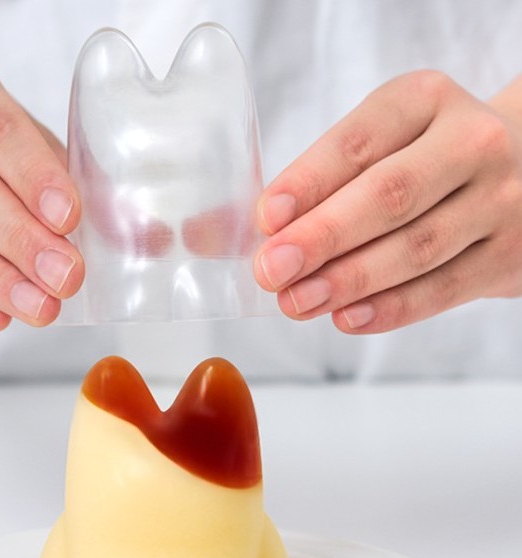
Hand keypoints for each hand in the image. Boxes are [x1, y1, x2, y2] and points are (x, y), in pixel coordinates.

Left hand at [253, 70, 521, 333]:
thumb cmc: (420, 161)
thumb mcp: (371, 149)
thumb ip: (295, 190)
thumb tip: (202, 236)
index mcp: (423, 101)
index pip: (359, 142)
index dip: (308, 182)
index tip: (265, 219)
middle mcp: (469, 144)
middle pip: (389, 195)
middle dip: (322, 238)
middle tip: (271, 271)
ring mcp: (497, 201)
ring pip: (417, 247)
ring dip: (348, 280)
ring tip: (297, 302)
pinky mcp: (506, 256)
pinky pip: (444, 289)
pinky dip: (391, 309)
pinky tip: (345, 318)